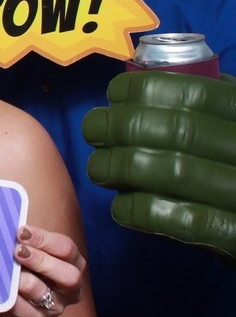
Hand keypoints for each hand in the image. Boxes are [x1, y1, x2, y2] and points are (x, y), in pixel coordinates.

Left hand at [1, 225, 84, 316]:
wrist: (4, 291)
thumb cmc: (19, 260)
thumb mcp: (25, 245)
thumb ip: (22, 235)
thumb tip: (6, 216)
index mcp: (71, 262)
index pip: (66, 248)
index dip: (44, 239)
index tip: (21, 232)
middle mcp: (69, 286)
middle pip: (69, 275)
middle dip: (41, 261)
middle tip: (17, 251)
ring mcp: (54, 305)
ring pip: (42, 293)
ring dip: (22, 279)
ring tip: (7, 270)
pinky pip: (23, 310)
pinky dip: (11, 296)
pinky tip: (0, 286)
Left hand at [82, 71, 235, 259]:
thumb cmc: (234, 165)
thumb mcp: (232, 124)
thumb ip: (210, 103)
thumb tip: (146, 81)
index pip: (197, 93)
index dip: (146, 89)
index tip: (114, 94)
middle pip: (179, 131)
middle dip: (123, 126)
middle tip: (94, 130)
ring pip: (176, 172)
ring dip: (123, 167)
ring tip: (98, 168)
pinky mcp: (235, 235)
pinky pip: (183, 221)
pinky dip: (142, 210)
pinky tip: (121, 206)